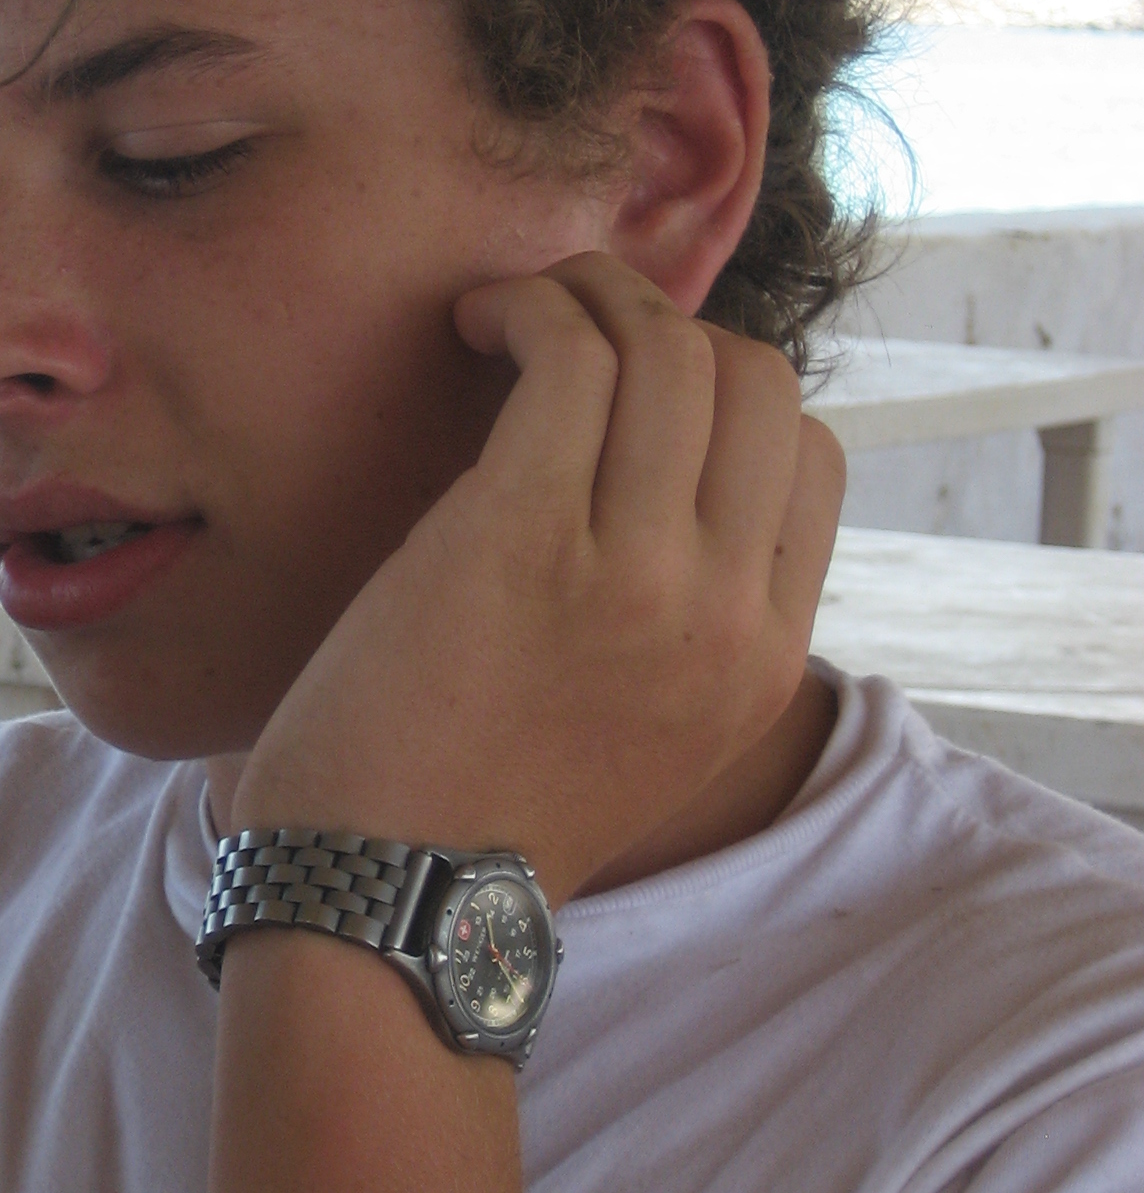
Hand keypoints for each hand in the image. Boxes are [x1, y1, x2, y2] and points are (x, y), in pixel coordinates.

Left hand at [229, 254, 843, 906]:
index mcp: (761, 663)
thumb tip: (651, 490)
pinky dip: (526, 308)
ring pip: (670, 350)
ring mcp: (638, 576)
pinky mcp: (526, 536)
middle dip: (664, 320)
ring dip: (586, 294)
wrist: (381, 898)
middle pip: (758, 382)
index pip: (810, 456)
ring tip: (509, 314)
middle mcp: (723, 615)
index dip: (724, 391)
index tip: (628, 389)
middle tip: (567, 325)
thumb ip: (674, 628)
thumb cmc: (468, 809)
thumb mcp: (634, 735)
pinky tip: (470, 326)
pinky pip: (569, 358)